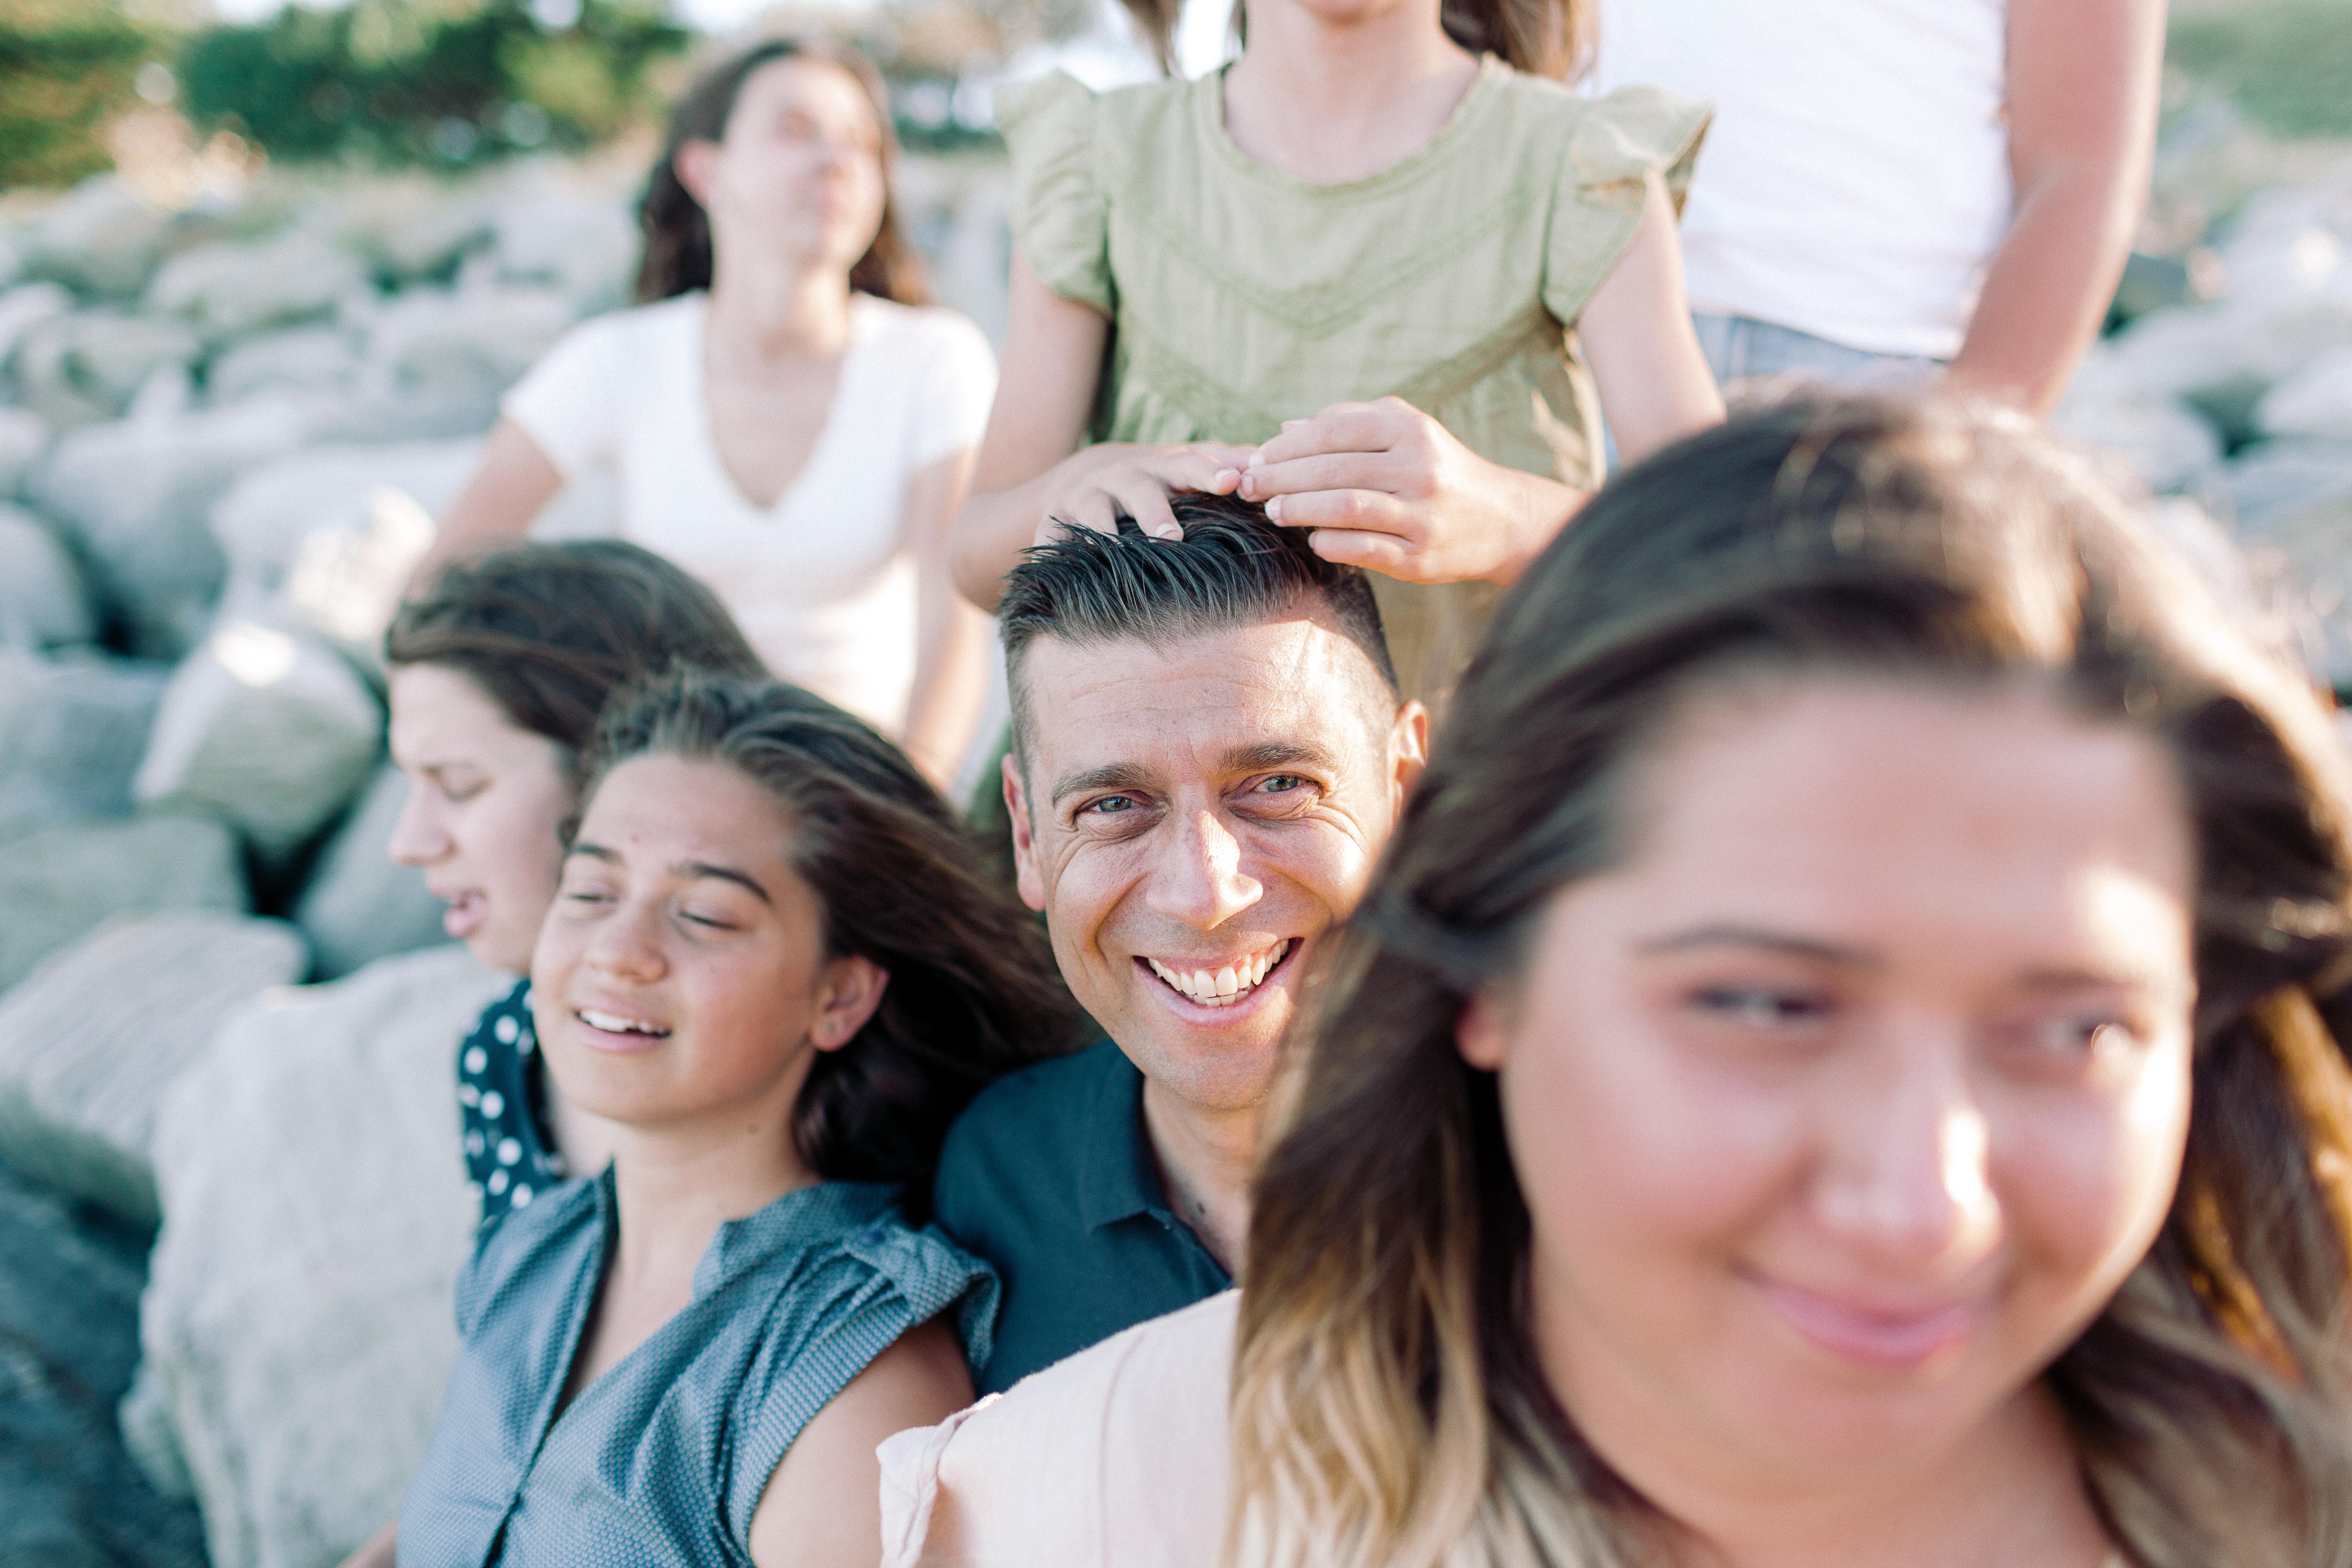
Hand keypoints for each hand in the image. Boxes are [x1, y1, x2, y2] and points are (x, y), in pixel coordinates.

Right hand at [1032, 441, 1257, 545]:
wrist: (1083, 480)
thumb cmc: (1154, 483)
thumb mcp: (1185, 470)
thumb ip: (1227, 464)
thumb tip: (1270, 462)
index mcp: (1162, 468)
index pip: (1191, 464)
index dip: (1210, 472)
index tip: (1232, 482)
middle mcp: (1123, 477)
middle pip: (1141, 490)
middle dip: (1156, 513)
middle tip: (1173, 538)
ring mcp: (1087, 497)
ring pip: (1096, 512)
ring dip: (1107, 535)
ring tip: (1114, 556)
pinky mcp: (1056, 520)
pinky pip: (1055, 539)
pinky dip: (1057, 554)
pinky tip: (1059, 576)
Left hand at [1237, 398, 1581, 585]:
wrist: (1500, 519)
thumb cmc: (1440, 469)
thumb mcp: (1406, 432)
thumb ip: (1349, 423)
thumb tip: (1285, 430)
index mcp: (1411, 430)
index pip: (1334, 431)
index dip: (1288, 445)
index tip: (1257, 456)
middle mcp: (1419, 468)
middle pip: (1333, 469)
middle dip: (1281, 478)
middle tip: (1249, 486)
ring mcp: (1421, 514)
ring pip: (1345, 508)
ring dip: (1299, 509)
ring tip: (1273, 511)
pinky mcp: (1420, 557)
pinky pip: (1364, 548)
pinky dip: (1330, 542)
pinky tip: (1313, 539)